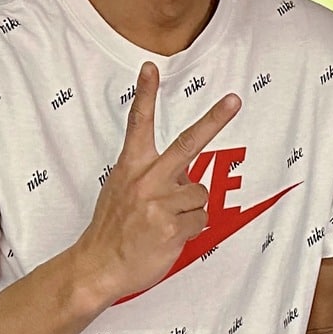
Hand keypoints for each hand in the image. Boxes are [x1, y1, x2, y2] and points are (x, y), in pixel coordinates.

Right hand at [68, 62, 240, 307]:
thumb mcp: (121, 190)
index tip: (151, 68)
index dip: (145, 94)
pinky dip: (191, 229)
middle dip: (214, 119)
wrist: (98, 266)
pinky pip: (200, 220)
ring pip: (201, 194)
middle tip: (234, 100)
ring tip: (167, 222)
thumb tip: (186, 174)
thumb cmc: (113, 228)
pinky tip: (169, 236)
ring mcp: (160, 203)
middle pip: (187, 143)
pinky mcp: (172, 228)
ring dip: (191, 209)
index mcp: (131, 166)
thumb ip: (151, 175)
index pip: (138, 123)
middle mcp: (146, 179)